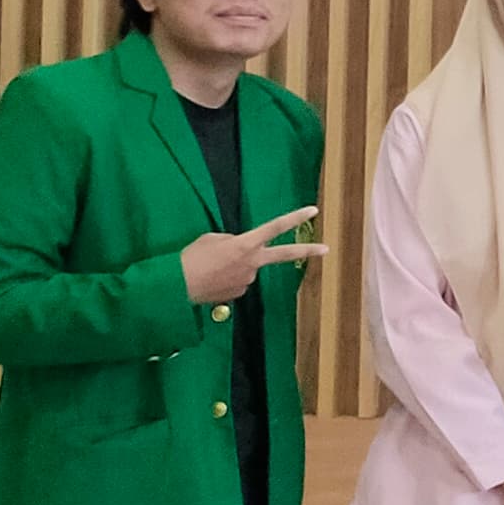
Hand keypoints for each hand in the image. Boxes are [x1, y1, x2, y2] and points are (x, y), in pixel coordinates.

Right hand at [179, 207, 323, 303]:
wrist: (177, 286)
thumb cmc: (192, 257)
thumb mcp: (212, 239)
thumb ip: (233, 240)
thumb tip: (242, 248)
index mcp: (246, 243)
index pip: (275, 227)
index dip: (295, 218)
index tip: (313, 211)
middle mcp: (253, 262)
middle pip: (285, 255)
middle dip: (307, 251)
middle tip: (327, 249)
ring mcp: (248, 279)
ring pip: (248, 268)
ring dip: (235, 266)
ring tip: (211, 268)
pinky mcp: (240, 293)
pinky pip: (237, 281)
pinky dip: (227, 279)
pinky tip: (211, 280)